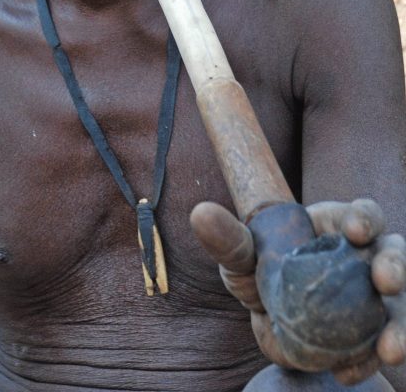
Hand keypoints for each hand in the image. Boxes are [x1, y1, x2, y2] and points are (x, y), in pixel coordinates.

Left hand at [191, 199, 405, 385]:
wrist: (269, 318)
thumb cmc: (259, 271)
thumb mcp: (242, 255)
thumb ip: (229, 238)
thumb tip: (199, 213)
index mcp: (339, 225)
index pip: (364, 213)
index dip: (365, 218)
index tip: (354, 231)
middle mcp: (366, 258)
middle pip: (395, 253)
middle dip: (397, 266)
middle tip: (386, 283)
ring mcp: (374, 298)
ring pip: (402, 305)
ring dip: (402, 325)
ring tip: (391, 349)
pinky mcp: (373, 334)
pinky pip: (382, 345)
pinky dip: (371, 360)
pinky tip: (347, 372)